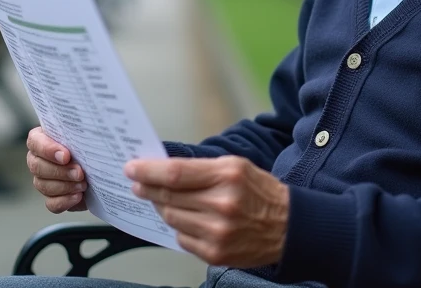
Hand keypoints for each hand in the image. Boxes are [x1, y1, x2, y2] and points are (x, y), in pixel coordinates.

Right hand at [26, 127, 87, 211]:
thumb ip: (80, 134)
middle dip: (60, 171)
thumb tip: (85, 136)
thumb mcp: (87, 136)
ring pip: (43, 185)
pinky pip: (51, 203)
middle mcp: (39, 159)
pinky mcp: (52, 197)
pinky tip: (78, 196)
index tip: (66, 156)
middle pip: (37, 166)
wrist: (104, 168)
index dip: (48, 149)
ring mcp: (43, 180)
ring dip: (65, 186)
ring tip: (83, 184)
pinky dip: (65, 201)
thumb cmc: (91, 146)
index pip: (35, 141)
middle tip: (79, 172)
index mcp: (43, 139)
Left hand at [127, 156, 287, 267]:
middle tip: (138, 183)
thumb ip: (201, 168)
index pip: (175, 173)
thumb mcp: (236, 167)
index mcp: (227, 176)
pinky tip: (190, 220)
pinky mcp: (215, 253)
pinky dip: (180, 228)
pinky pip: (181, 239)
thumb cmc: (260, 192)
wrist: (289, 227)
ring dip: (163, 208)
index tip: (132, 168)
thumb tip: (164, 170)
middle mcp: (221, 205)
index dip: (148, 171)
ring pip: (171, 218)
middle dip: (148, 188)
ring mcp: (217, 232)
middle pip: (168, 197)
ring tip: (166, 201)